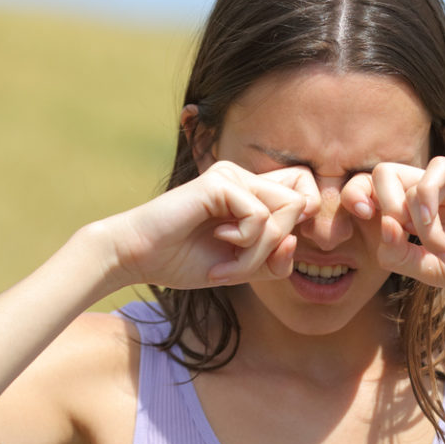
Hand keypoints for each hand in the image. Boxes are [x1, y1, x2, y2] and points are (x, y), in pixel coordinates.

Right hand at [105, 161, 320, 288]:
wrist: (138, 257)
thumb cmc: (187, 261)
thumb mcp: (244, 268)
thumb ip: (276, 260)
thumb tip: (295, 240)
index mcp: (253, 192)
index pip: (307, 192)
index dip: (305, 223)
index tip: (274, 254)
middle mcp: (246, 177)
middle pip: (302, 204)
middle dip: (280, 244)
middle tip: (244, 266)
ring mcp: (233, 175)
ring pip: (285, 210)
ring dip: (260, 250)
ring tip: (228, 264)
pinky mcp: (219, 181)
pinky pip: (260, 216)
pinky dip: (246, 244)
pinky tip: (218, 244)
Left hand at [341, 157, 444, 306]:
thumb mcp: (427, 269)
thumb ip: (395, 251)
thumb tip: (378, 223)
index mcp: (415, 212)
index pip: (373, 192)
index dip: (355, 200)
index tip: (357, 223)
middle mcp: (431, 193)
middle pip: (381, 175)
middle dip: (377, 203)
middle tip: (395, 234)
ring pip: (406, 177)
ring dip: (414, 220)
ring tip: (439, 252)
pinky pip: (436, 169)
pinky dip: (428, 202)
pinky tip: (439, 230)